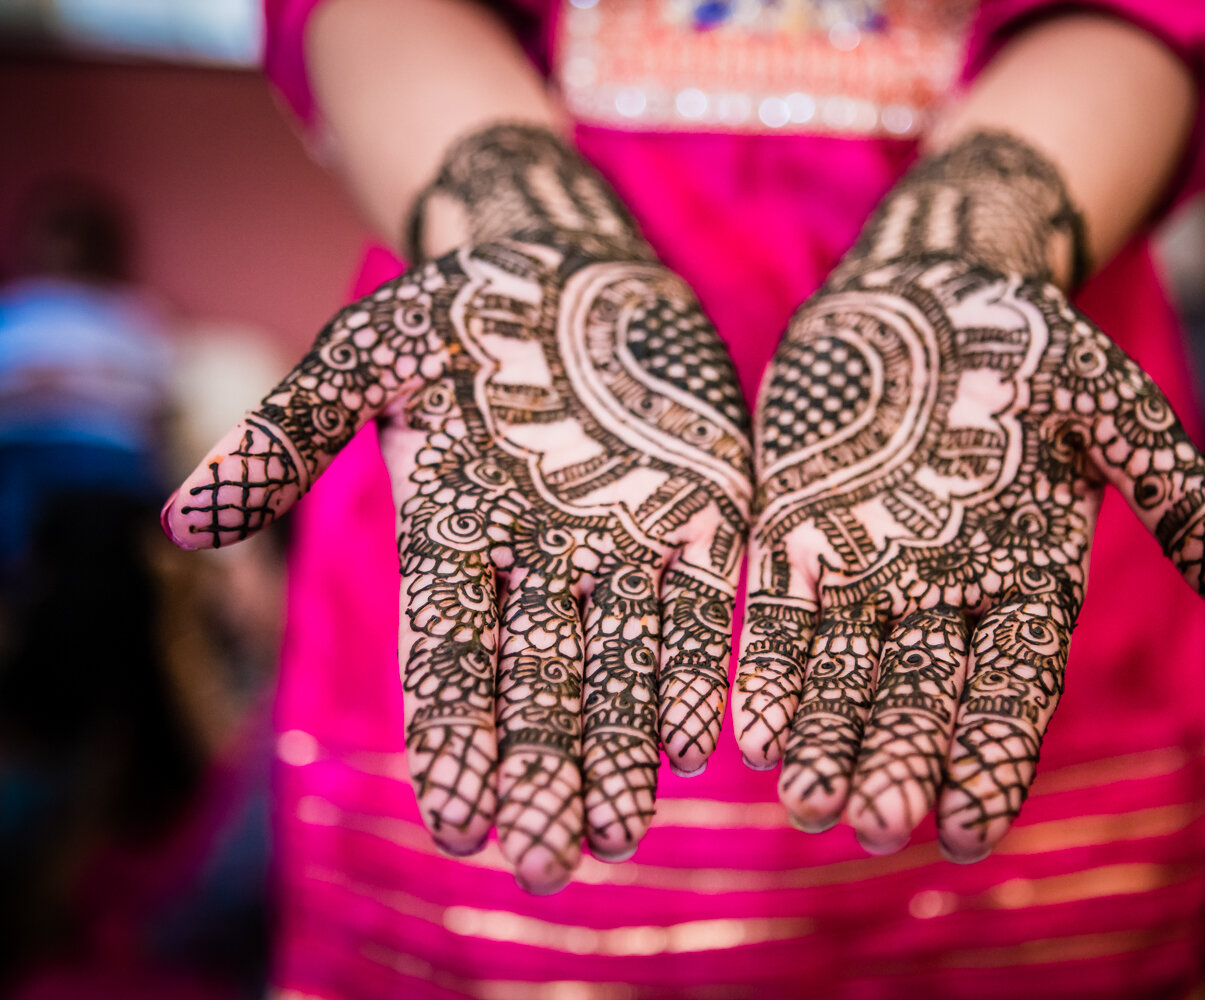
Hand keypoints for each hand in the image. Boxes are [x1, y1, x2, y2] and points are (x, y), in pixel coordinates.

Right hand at [164, 237, 749, 891]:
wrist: (574, 258)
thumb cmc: (461, 306)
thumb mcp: (367, 353)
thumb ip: (287, 434)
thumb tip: (180, 527)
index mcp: (454, 533)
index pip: (448, 656)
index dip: (452, 739)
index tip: (456, 820)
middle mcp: (539, 556)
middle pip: (540, 680)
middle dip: (543, 769)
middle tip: (545, 864)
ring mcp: (624, 536)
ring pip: (622, 660)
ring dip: (621, 748)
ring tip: (618, 835)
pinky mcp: (701, 507)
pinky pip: (702, 601)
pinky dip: (696, 667)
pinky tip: (696, 737)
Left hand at [733, 133, 1204, 862]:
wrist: (922, 286)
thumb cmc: (1029, 345)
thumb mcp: (1117, 412)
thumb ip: (1190, 510)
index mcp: (1029, 581)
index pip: (1015, 689)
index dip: (993, 756)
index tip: (971, 830)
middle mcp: (945, 596)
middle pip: (923, 696)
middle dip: (900, 759)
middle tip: (880, 824)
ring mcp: (866, 573)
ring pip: (845, 675)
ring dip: (826, 738)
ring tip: (805, 805)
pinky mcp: (796, 540)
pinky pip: (780, 619)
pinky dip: (767, 672)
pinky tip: (752, 728)